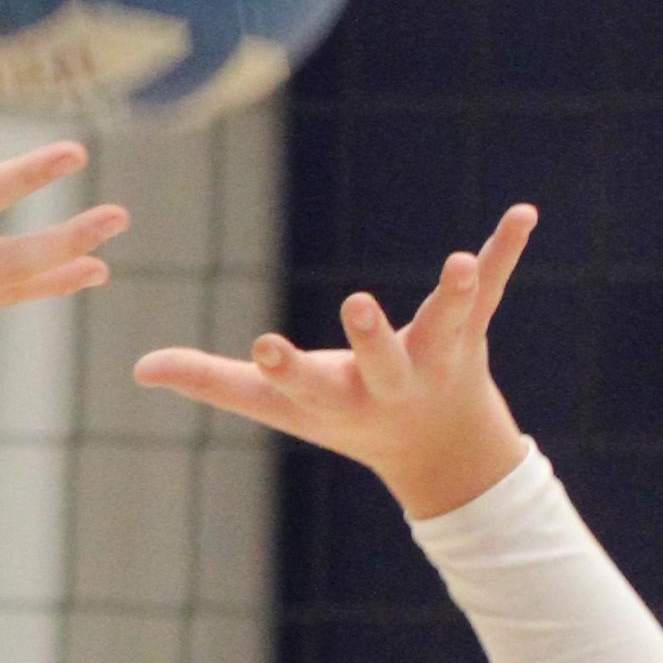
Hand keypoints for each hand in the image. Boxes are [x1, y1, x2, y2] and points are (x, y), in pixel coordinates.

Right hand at [137, 202, 538, 522]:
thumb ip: (212, 382)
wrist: (441, 450)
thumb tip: (140, 369)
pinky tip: (523, 213)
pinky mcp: (470, 328)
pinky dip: (505, 250)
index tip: (264, 346)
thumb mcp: (279, 405)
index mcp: (337, 399)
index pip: (303, 385)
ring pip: (446, 326)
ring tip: (458, 263)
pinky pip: (492, 287)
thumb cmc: (346, 419)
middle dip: (372, 338)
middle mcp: (390, 383)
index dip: (282, 368)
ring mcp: (435, 355)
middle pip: (381, 362)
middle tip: (357, 305)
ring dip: (454, 297)